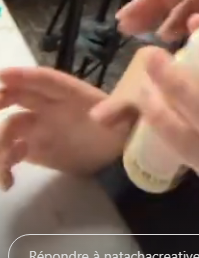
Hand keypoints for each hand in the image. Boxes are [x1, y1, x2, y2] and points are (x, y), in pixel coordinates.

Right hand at [0, 67, 132, 186]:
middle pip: (18, 96)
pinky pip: (12, 153)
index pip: (45, 80)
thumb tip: (97, 119)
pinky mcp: (35, 149)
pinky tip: (8, 182)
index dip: (23, 76)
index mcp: (71, 92)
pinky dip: (4, 165)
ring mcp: (39, 127)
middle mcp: (50, 105)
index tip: (2, 75)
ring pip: (10, 128)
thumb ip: (115, 113)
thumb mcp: (126, 113)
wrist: (118, 149)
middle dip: (1, 99)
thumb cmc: (122, 124)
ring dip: (0, 144)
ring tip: (3, 166)